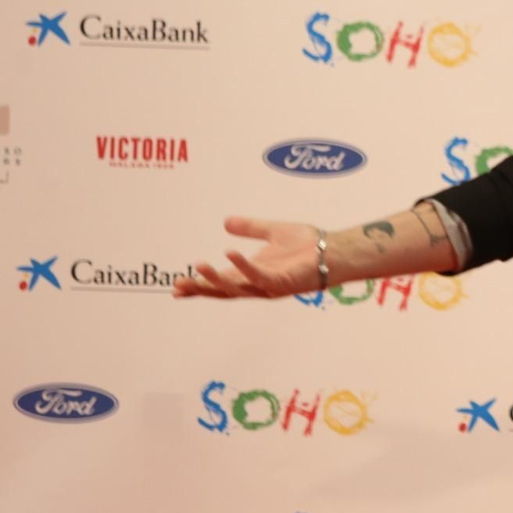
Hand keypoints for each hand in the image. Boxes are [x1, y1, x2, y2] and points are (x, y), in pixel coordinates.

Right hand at [172, 217, 321, 298]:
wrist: (334, 250)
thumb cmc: (308, 246)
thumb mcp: (272, 232)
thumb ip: (250, 228)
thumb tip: (225, 223)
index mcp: (253, 273)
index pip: (222, 281)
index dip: (201, 283)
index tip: (178, 285)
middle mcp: (259, 283)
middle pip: (224, 290)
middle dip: (202, 288)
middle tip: (179, 285)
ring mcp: (270, 285)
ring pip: (237, 287)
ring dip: (217, 278)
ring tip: (199, 266)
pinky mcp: (283, 282)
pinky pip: (259, 276)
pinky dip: (244, 266)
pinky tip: (230, 254)